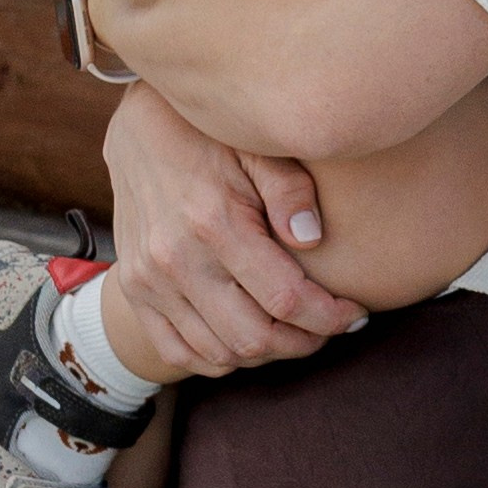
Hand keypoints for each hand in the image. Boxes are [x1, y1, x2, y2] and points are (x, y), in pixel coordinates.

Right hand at [101, 84, 361, 377]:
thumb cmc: (211, 135)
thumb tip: (312, 239)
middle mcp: (176, 260)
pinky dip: (218, 358)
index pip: (284, 298)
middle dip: (303, 341)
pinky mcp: (134, 290)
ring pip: (218, 353)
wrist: (139, 128)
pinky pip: (177, 352)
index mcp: (214, 222)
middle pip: (253, 337)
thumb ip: (290, 190)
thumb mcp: (258, 147)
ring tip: (294, 331)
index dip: (328, 316)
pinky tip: (248, 339)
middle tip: (329, 327)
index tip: (354, 314)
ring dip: (265, 353)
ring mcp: (149, 280)